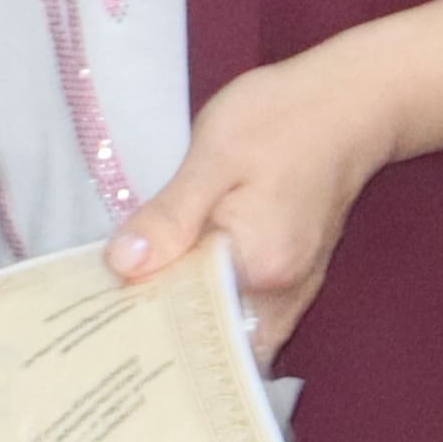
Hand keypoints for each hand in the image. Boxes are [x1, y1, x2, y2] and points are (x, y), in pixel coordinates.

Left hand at [106, 47, 397, 358]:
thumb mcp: (213, 156)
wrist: (348, 103)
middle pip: (211, 338)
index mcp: (259, 268)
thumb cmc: (281, 120)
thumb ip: (170, 217)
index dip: (140, 324)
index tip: (94, 318)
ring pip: (230, 331)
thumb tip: (123, 266)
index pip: (188, 323)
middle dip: (160, 338)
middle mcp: (282, 294)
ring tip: (125, 313)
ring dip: (185, 326)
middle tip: (99, 323)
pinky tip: (173, 292)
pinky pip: (248, 315)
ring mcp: (293, 288)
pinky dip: (212, 312)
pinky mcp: (294, 276)